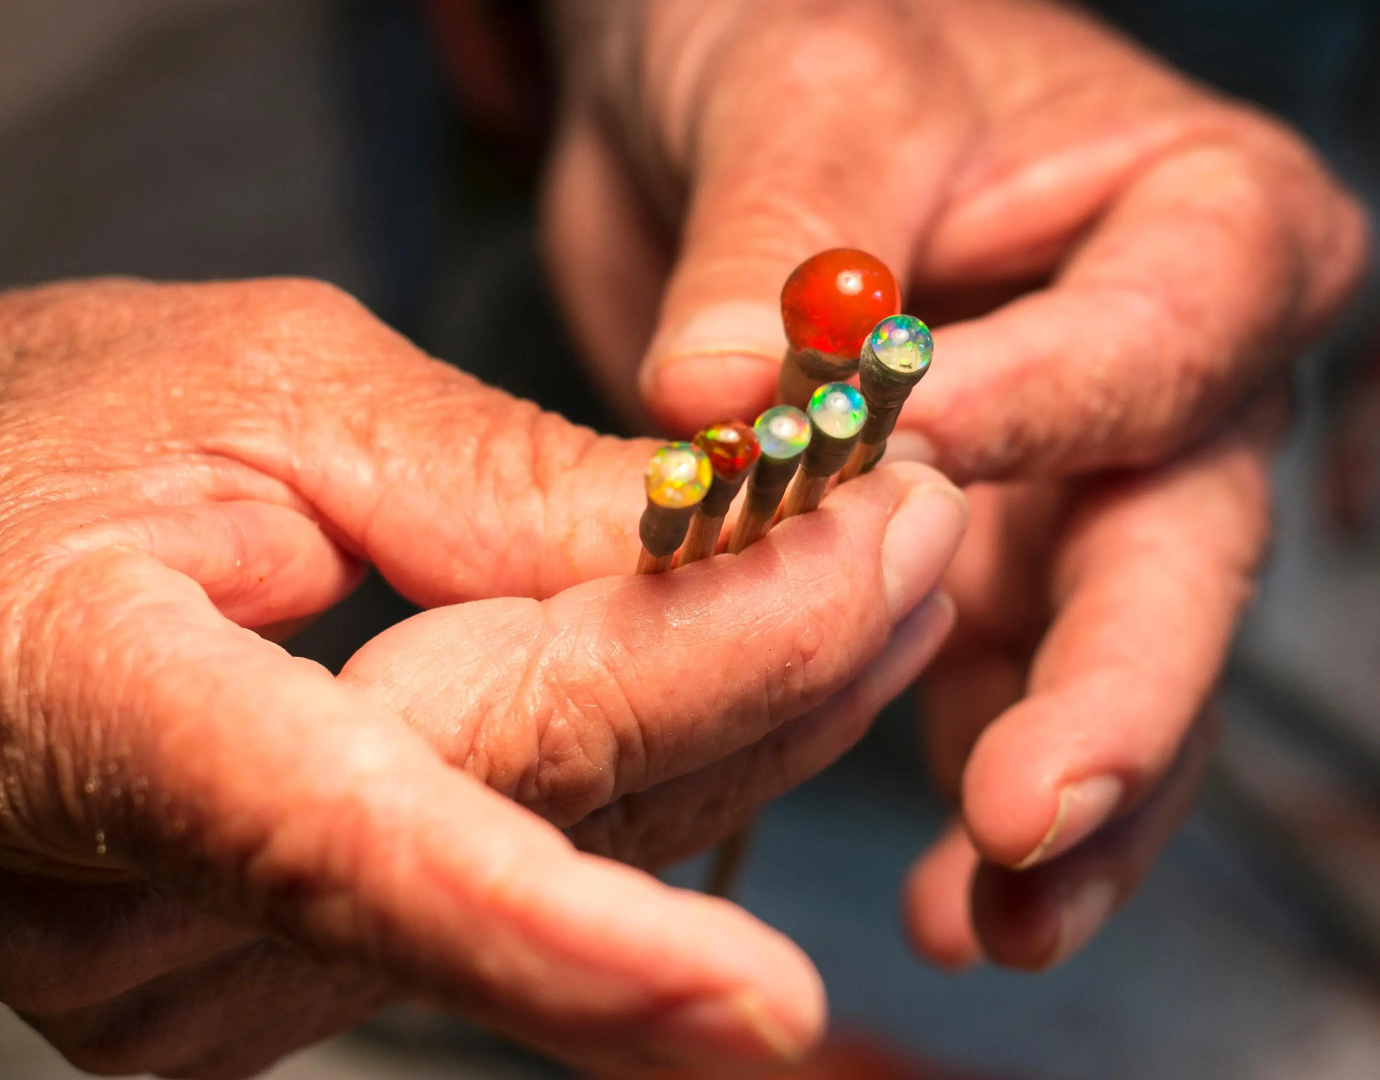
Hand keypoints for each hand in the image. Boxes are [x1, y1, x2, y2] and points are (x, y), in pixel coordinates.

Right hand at [0, 278, 965, 1076]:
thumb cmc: (58, 427)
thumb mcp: (267, 390)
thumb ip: (487, 488)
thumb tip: (710, 542)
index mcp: (87, 715)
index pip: (348, 855)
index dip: (565, 939)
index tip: (768, 1006)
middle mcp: (140, 909)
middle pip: (522, 819)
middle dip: (753, 689)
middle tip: (914, 542)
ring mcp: (213, 970)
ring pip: (564, 852)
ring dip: (745, 719)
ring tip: (877, 582)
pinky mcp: (286, 969)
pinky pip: (536, 863)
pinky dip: (663, 761)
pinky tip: (760, 665)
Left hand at [542, 0, 1368, 965]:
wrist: (726, 90)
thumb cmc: (796, 32)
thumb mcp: (803, 89)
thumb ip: (780, 242)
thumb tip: (721, 396)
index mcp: (1188, 224)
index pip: (1158, 339)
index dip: (1055, 417)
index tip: (928, 476)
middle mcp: (1159, 374)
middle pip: (1176, 549)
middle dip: (1110, 693)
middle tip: (1025, 812)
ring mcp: (1072, 487)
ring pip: (1104, 660)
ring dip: (1060, 799)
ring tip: (997, 915)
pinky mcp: (974, 564)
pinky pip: (997, 695)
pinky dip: (972, 791)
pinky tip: (951, 899)